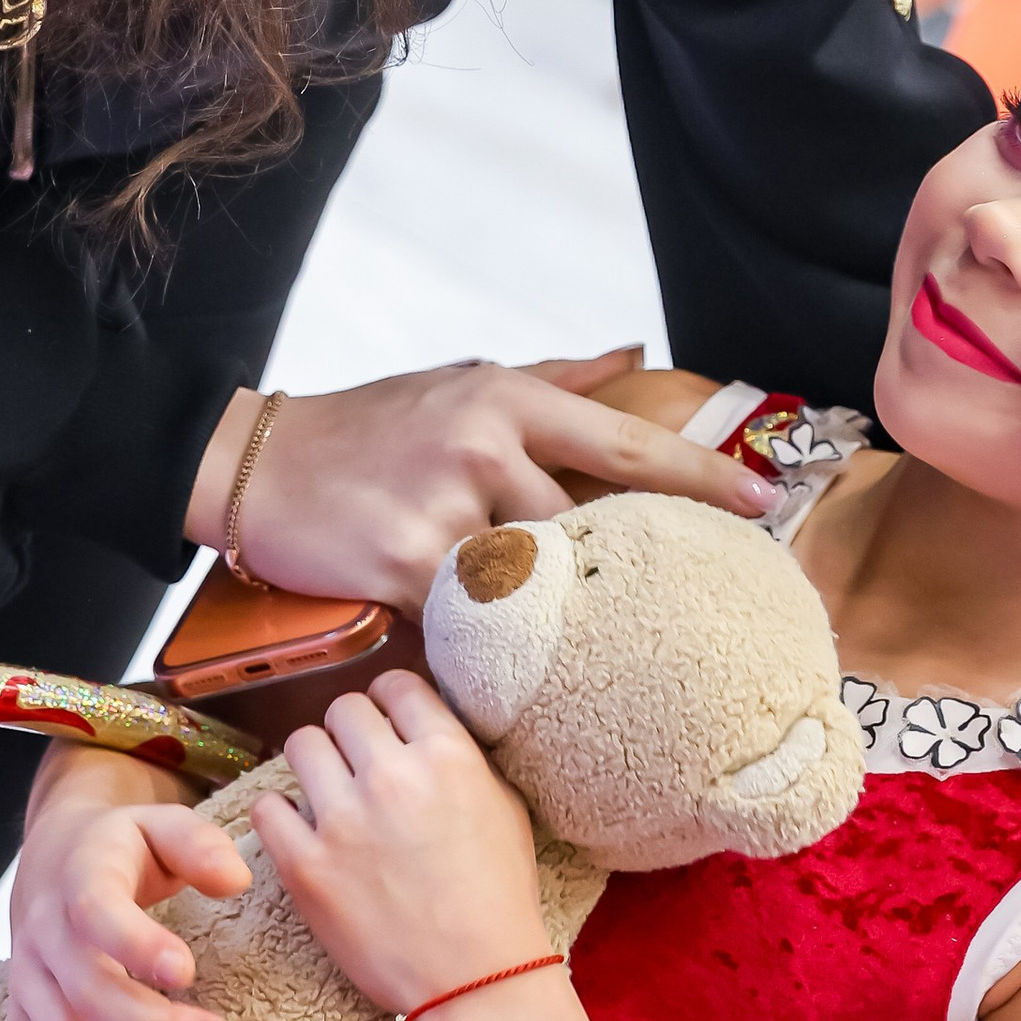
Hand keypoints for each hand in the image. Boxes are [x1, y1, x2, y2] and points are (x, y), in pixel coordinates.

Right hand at [6, 747, 254, 1020]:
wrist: (52, 861)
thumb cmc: (120, 848)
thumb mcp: (160, 823)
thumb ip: (199, 844)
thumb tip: (235, 881)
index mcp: (77, 879)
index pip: (95, 916)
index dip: (136, 946)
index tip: (189, 971)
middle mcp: (41, 934)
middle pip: (86, 995)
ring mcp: (27, 984)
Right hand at [188, 349, 771, 609]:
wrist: (256, 465)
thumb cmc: (370, 425)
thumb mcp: (460, 380)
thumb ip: (555, 376)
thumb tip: (635, 352)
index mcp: (508, 398)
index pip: (626, 441)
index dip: (701, 477)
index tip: (764, 503)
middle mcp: (483, 445)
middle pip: (589, 526)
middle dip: (621, 571)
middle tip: (671, 606)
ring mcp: (443, 507)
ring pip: (534, 581)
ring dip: (553, 617)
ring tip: (584, 648)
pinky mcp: (403, 567)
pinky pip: (470, 623)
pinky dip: (486, 645)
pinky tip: (501, 668)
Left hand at [247, 671, 548, 1019]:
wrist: (477, 979)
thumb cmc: (499, 896)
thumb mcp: (505, 806)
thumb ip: (463, 757)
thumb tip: (424, 725)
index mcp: (447, 755)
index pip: (396, 685)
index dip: (389, 702)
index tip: (387, 724)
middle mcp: (393, 777)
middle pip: (344, 709)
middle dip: (351, 733)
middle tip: (357, 763)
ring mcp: (344, 822)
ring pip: (301, 744)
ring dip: (314, 764)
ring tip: (328, 793)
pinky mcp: (306, 867)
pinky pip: (267, 807)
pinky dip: (281, 814)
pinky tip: (302, 830)